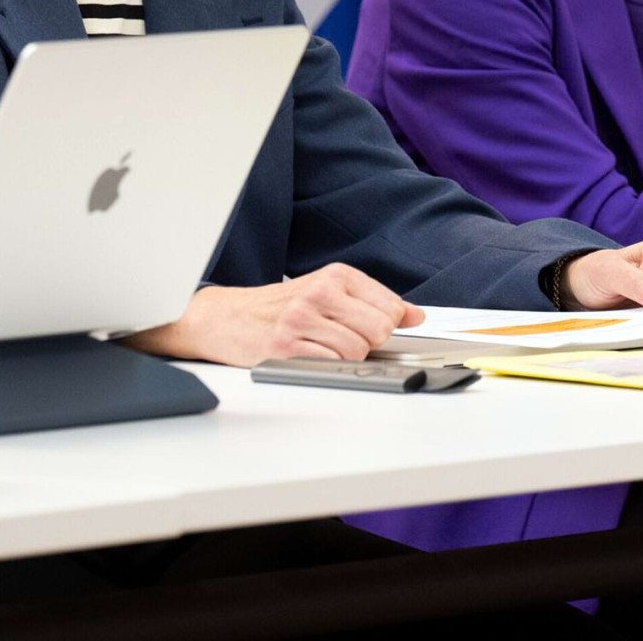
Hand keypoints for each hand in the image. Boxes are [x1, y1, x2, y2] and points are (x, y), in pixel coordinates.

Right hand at [127, 263, 425, 366]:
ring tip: (323, 348)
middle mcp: (320, 292)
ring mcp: (302, 319)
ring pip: (357, 351)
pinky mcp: (287, 346)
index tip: (378, 333)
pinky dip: (327, 368)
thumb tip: (416, 316)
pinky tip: (310, 357)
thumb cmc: (279, 306)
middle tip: (345, 341)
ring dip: (347, 359)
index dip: (388, 327)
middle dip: (370, 344)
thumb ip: (373, 302)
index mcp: (336, 275)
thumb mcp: (328, 291)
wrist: (226, 316)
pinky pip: (331, 365)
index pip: (390, 307)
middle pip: (379, 331)